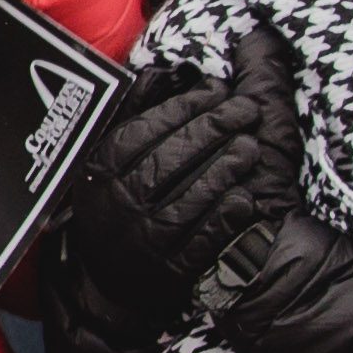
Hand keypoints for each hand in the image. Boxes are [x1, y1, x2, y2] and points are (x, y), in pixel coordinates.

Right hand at [62, 33, 301, 323]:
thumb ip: (137, 114)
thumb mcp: (112, 159)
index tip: (216, 88)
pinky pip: (204, 238)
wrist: (108, 280)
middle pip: (170, 159)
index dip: (184, 106)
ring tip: (251, 146)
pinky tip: (246, 195)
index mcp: (102, 171)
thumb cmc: (118, 203)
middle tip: (245, 110)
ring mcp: (145, 238)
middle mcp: (120, 204)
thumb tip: (164, 72)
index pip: (144, 130)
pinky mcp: (170, 269)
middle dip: (212, 129)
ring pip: (190, 197)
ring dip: (225, 168)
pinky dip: (227, 215)